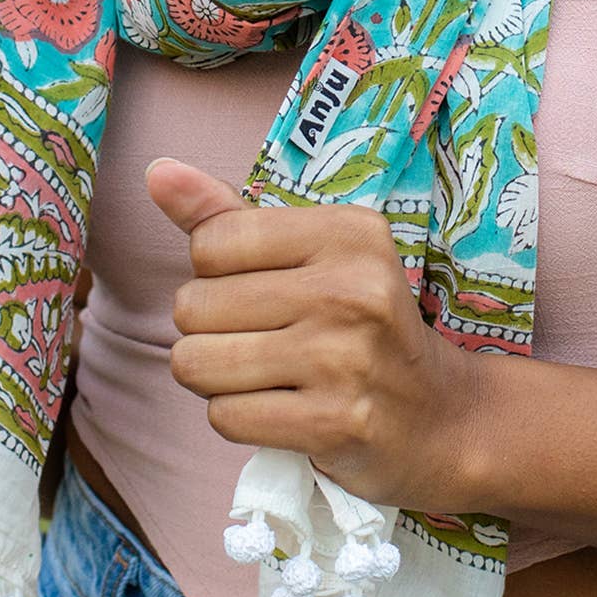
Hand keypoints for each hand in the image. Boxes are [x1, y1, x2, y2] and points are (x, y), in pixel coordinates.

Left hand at [147, 157, 485, 508]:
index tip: (260, 289)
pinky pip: (223, 417)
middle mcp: (350, 289)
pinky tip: (280, 409)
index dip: (214, 273)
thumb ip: (229, 215)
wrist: (439, 416)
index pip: (212, 242)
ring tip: (264, 374)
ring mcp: (344, 360)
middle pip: (193, 306)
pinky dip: (236, 417)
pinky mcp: (334, 423)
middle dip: (209, 329)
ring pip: (196, 364)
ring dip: (215, 377)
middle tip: (263, 339)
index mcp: (348, 232)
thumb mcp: (312, 254)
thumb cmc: (359, 323)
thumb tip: (157, 172)